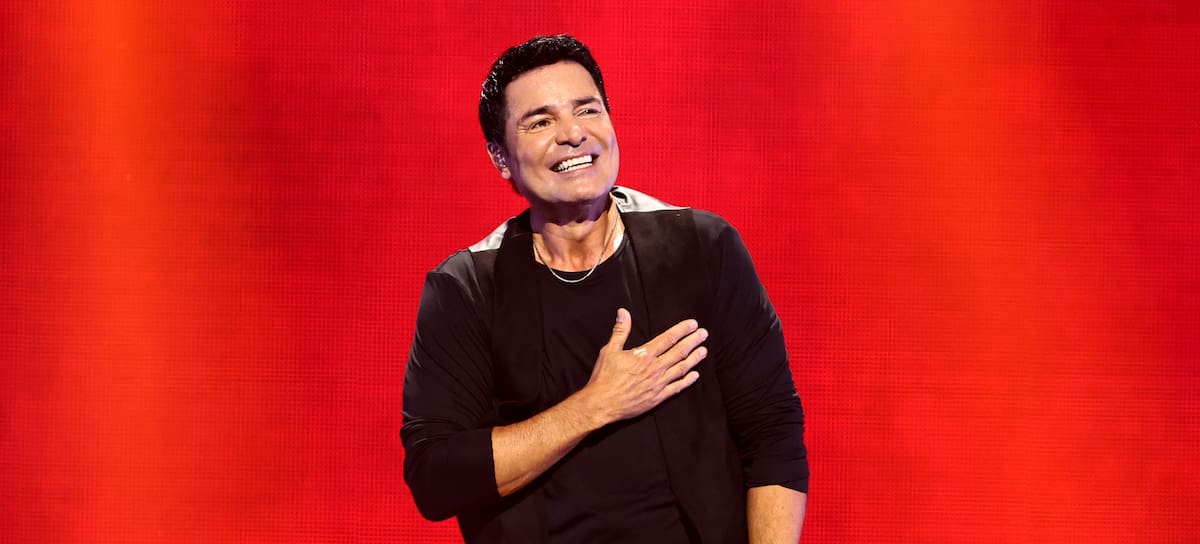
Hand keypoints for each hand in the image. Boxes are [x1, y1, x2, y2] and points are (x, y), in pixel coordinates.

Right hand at [580, 308, 707, 425]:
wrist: (602, 403)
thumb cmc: (604, 377)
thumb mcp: (609, 350)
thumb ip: (620, 331)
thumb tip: (623, 312)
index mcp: (644, 355)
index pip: (668, 338)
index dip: (682, 330)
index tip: (693, 324)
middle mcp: (655, 368)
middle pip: (679, 352)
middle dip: (693, 341)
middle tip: (704, 334)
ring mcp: (658, 384)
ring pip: (681, 369)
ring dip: (694, 359)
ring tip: (704, 351)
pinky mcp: (658, 397)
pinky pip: (676, 388)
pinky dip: (687, 381)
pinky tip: (695, 375)